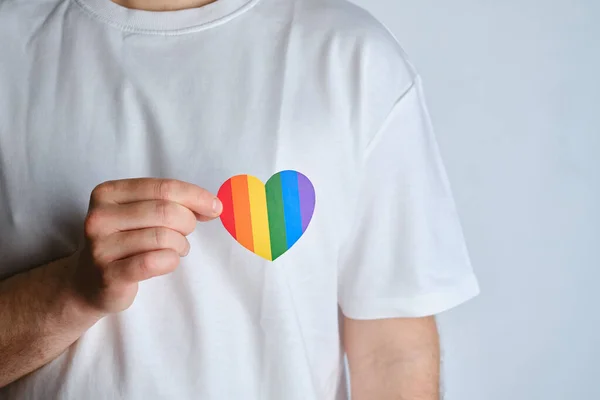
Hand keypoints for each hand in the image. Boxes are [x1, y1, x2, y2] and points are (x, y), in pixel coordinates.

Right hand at [69, 178, 221, 314]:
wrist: (88, 283)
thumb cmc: (124, 242)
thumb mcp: (140, 213)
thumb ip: (171, 203)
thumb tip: (213, 206)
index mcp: (108, 193)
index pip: (163, 187)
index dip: (195, 196)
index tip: (215, 207)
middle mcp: (99, 216)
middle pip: (165, 211)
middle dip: (187, 222)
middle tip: (186, 233)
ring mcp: (101, 247)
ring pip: (163, 237)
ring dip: (180, 244)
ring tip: (176, 249)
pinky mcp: (109, 274)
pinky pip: (155, 261)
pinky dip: (171, 261)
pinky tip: (168, 261)